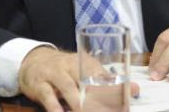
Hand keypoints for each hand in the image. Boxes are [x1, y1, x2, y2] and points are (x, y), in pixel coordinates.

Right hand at [19, 47, 139, 111]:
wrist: (33, 61)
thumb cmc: (65, 69)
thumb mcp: (84, 70)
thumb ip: (107, 82)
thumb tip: (135, 90)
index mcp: (85, 62)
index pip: (102, 73)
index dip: (114, 86)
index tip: (125, 99)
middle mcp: (70, 65)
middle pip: (85, 79)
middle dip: (96, 97)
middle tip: (105, 109)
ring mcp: (54, 73)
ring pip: (67, 86)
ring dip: (77, 102)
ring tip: (83, 111)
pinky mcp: (39, 84)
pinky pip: (48, 96)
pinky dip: (55, 107)